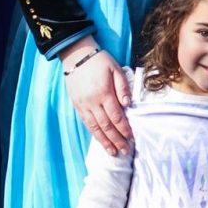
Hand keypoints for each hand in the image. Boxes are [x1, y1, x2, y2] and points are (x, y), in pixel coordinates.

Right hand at [61, 37, 132, 154]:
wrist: (76, 55)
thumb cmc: (100, 61)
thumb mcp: (116, 69)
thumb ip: (123, 87)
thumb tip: (128, 104)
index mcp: (104, 93)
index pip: (116, 116)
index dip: (124, 129)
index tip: (131, 138)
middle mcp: (92, 102)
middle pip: (106, 126)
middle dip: (116, 140)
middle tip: (125, 151)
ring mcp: (83, 105)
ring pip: (95, 127)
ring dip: (105, 141)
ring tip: (113, 152)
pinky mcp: (77, 105)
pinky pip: (86, 123)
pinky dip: (94, 133)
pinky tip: (100, 141)